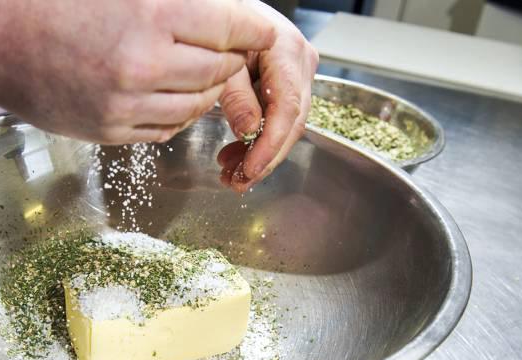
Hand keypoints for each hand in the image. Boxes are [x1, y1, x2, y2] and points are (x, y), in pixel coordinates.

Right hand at [0, 0, 275, 144]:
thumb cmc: (48, 1)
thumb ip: (171, 0)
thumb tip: (218, 7)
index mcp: (151, 11)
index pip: (232, 29)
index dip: (251, 31)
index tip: (259, 32)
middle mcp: (143, 63)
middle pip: (220, 70)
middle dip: (229, 59)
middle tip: (224, 49)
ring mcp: (127, 104)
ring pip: (198, 104)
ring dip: (204, 88)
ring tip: (190, 69)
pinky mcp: (111, 131)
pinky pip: (168, 127)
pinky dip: (177, 112)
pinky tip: (163, 92)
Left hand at [216, 2, 318, 191]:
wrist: (226, 10)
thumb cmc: (220, 25)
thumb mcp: (221, 60)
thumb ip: (236, 97)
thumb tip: (248, 132)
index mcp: (286, 51)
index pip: (286, 109)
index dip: (270, 146)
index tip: (250, 171)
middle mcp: (301, 61)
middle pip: (291, 123)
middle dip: (264, 158)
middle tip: (237, 182)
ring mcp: (299, 72)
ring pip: (286, 125)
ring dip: (260, 154)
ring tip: (231, 174)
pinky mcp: (288, 82)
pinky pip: (279, 118)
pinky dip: (258, 140)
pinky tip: (236, 156)